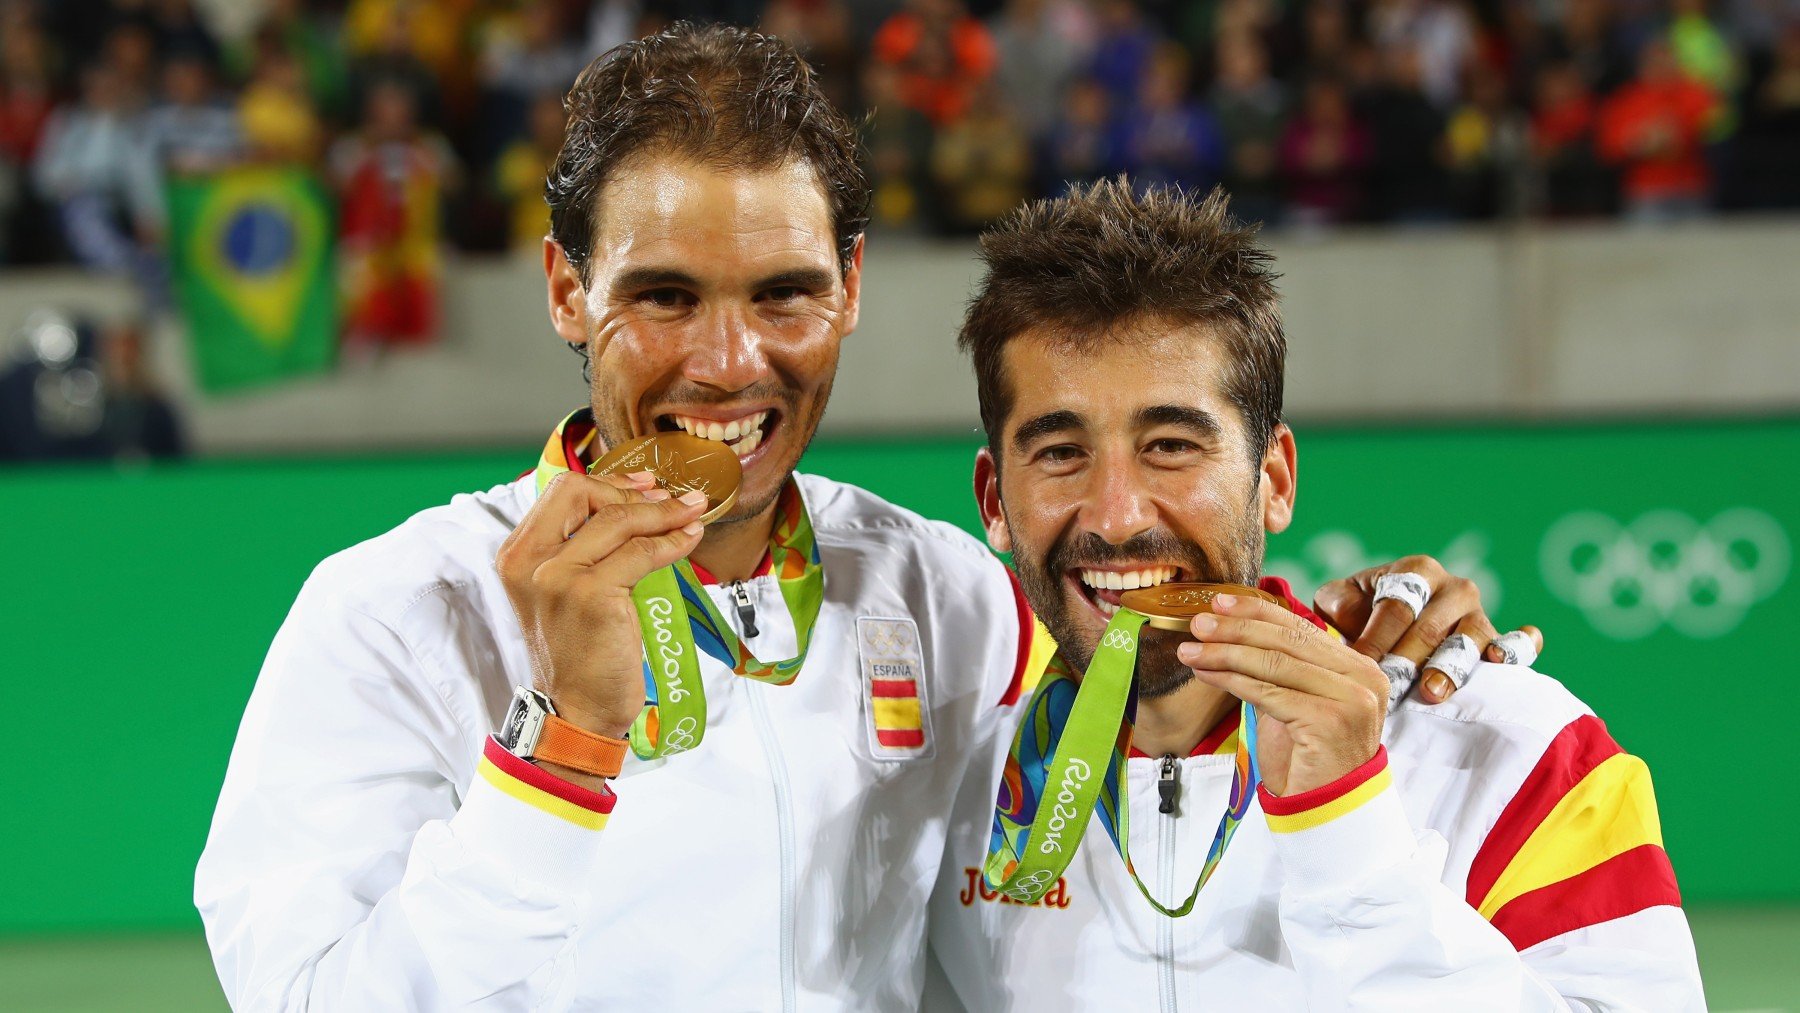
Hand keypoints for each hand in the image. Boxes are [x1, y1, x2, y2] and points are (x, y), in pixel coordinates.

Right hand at [495, 470, 707, 738]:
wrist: (576, 709)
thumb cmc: (578, 651)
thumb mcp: (564, 592)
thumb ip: (582, 550)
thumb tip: (636, 504)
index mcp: (518, 555)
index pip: (561, 491)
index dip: (608, 482)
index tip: (645, 486)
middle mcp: (531, 561)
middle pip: (583, 492)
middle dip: (632, 492)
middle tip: (671, 503)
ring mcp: (558, 576)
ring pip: (619, 520)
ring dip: (665, 513)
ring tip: (693, 514)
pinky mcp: (591, 595)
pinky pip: (642, 552)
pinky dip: (672, 541)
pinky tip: (689, 540)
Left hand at [1176, 594, 1387, 796]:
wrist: (1326, 809)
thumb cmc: (1307, 757)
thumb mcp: (1296, 701)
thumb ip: (1281, 668)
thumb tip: (1232, 630)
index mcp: (1358, 667)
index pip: (1301, 628)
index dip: (1257, 611)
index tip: (1219, 602)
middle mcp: (1363, 679)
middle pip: (1287, 641)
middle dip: (1236, 628)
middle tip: (1198, 623)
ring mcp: (1351, 699)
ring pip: (1274, 664)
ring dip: (1225, 653)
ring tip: (1191, 650)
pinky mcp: (1329, 721)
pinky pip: (1268, 692)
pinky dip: (1231, 679)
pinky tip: (1207, 674)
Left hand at [1311, 555, 1544, 703]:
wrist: (1391, 631)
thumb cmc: (1361, 616)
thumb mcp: (1340, 601)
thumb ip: (1334, 602)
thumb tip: (1337, 615)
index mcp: (1415, 571)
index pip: (1397, 606)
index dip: (1377, 636)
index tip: (1361, 664)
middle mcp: (1453, 587)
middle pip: (1431, 627)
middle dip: (1407, 659)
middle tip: (1390, 686)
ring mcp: (1479, 614)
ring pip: (1469, 639)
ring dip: (1449, 666)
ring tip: (1430, 691)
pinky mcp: (1499, 641)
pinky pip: (1518, 644)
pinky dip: (1517, 649)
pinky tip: (1498, 661)